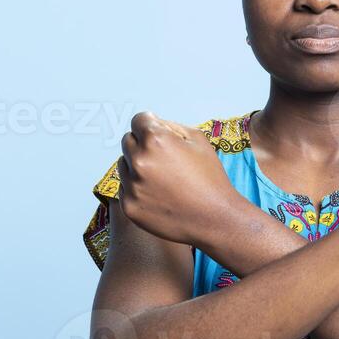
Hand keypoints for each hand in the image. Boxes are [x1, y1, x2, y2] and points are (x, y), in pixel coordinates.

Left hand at [117, 111, 235, 244]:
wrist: (214, 219)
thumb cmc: (210, 179)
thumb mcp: (198, 139)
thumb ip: (171, 126)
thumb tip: (152, 124)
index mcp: (155, 140)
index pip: (138, 120)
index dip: (151, 124)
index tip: (157, 132)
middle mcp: (139, 161)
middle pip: (128, 141)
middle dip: (142, 144)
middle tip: (164, 158)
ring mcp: (132, 186)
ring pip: (123, 164)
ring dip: (137, 166)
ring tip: (163, 178)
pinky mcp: (129, 206)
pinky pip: (125, 188)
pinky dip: (137, 188)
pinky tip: (159, 194)